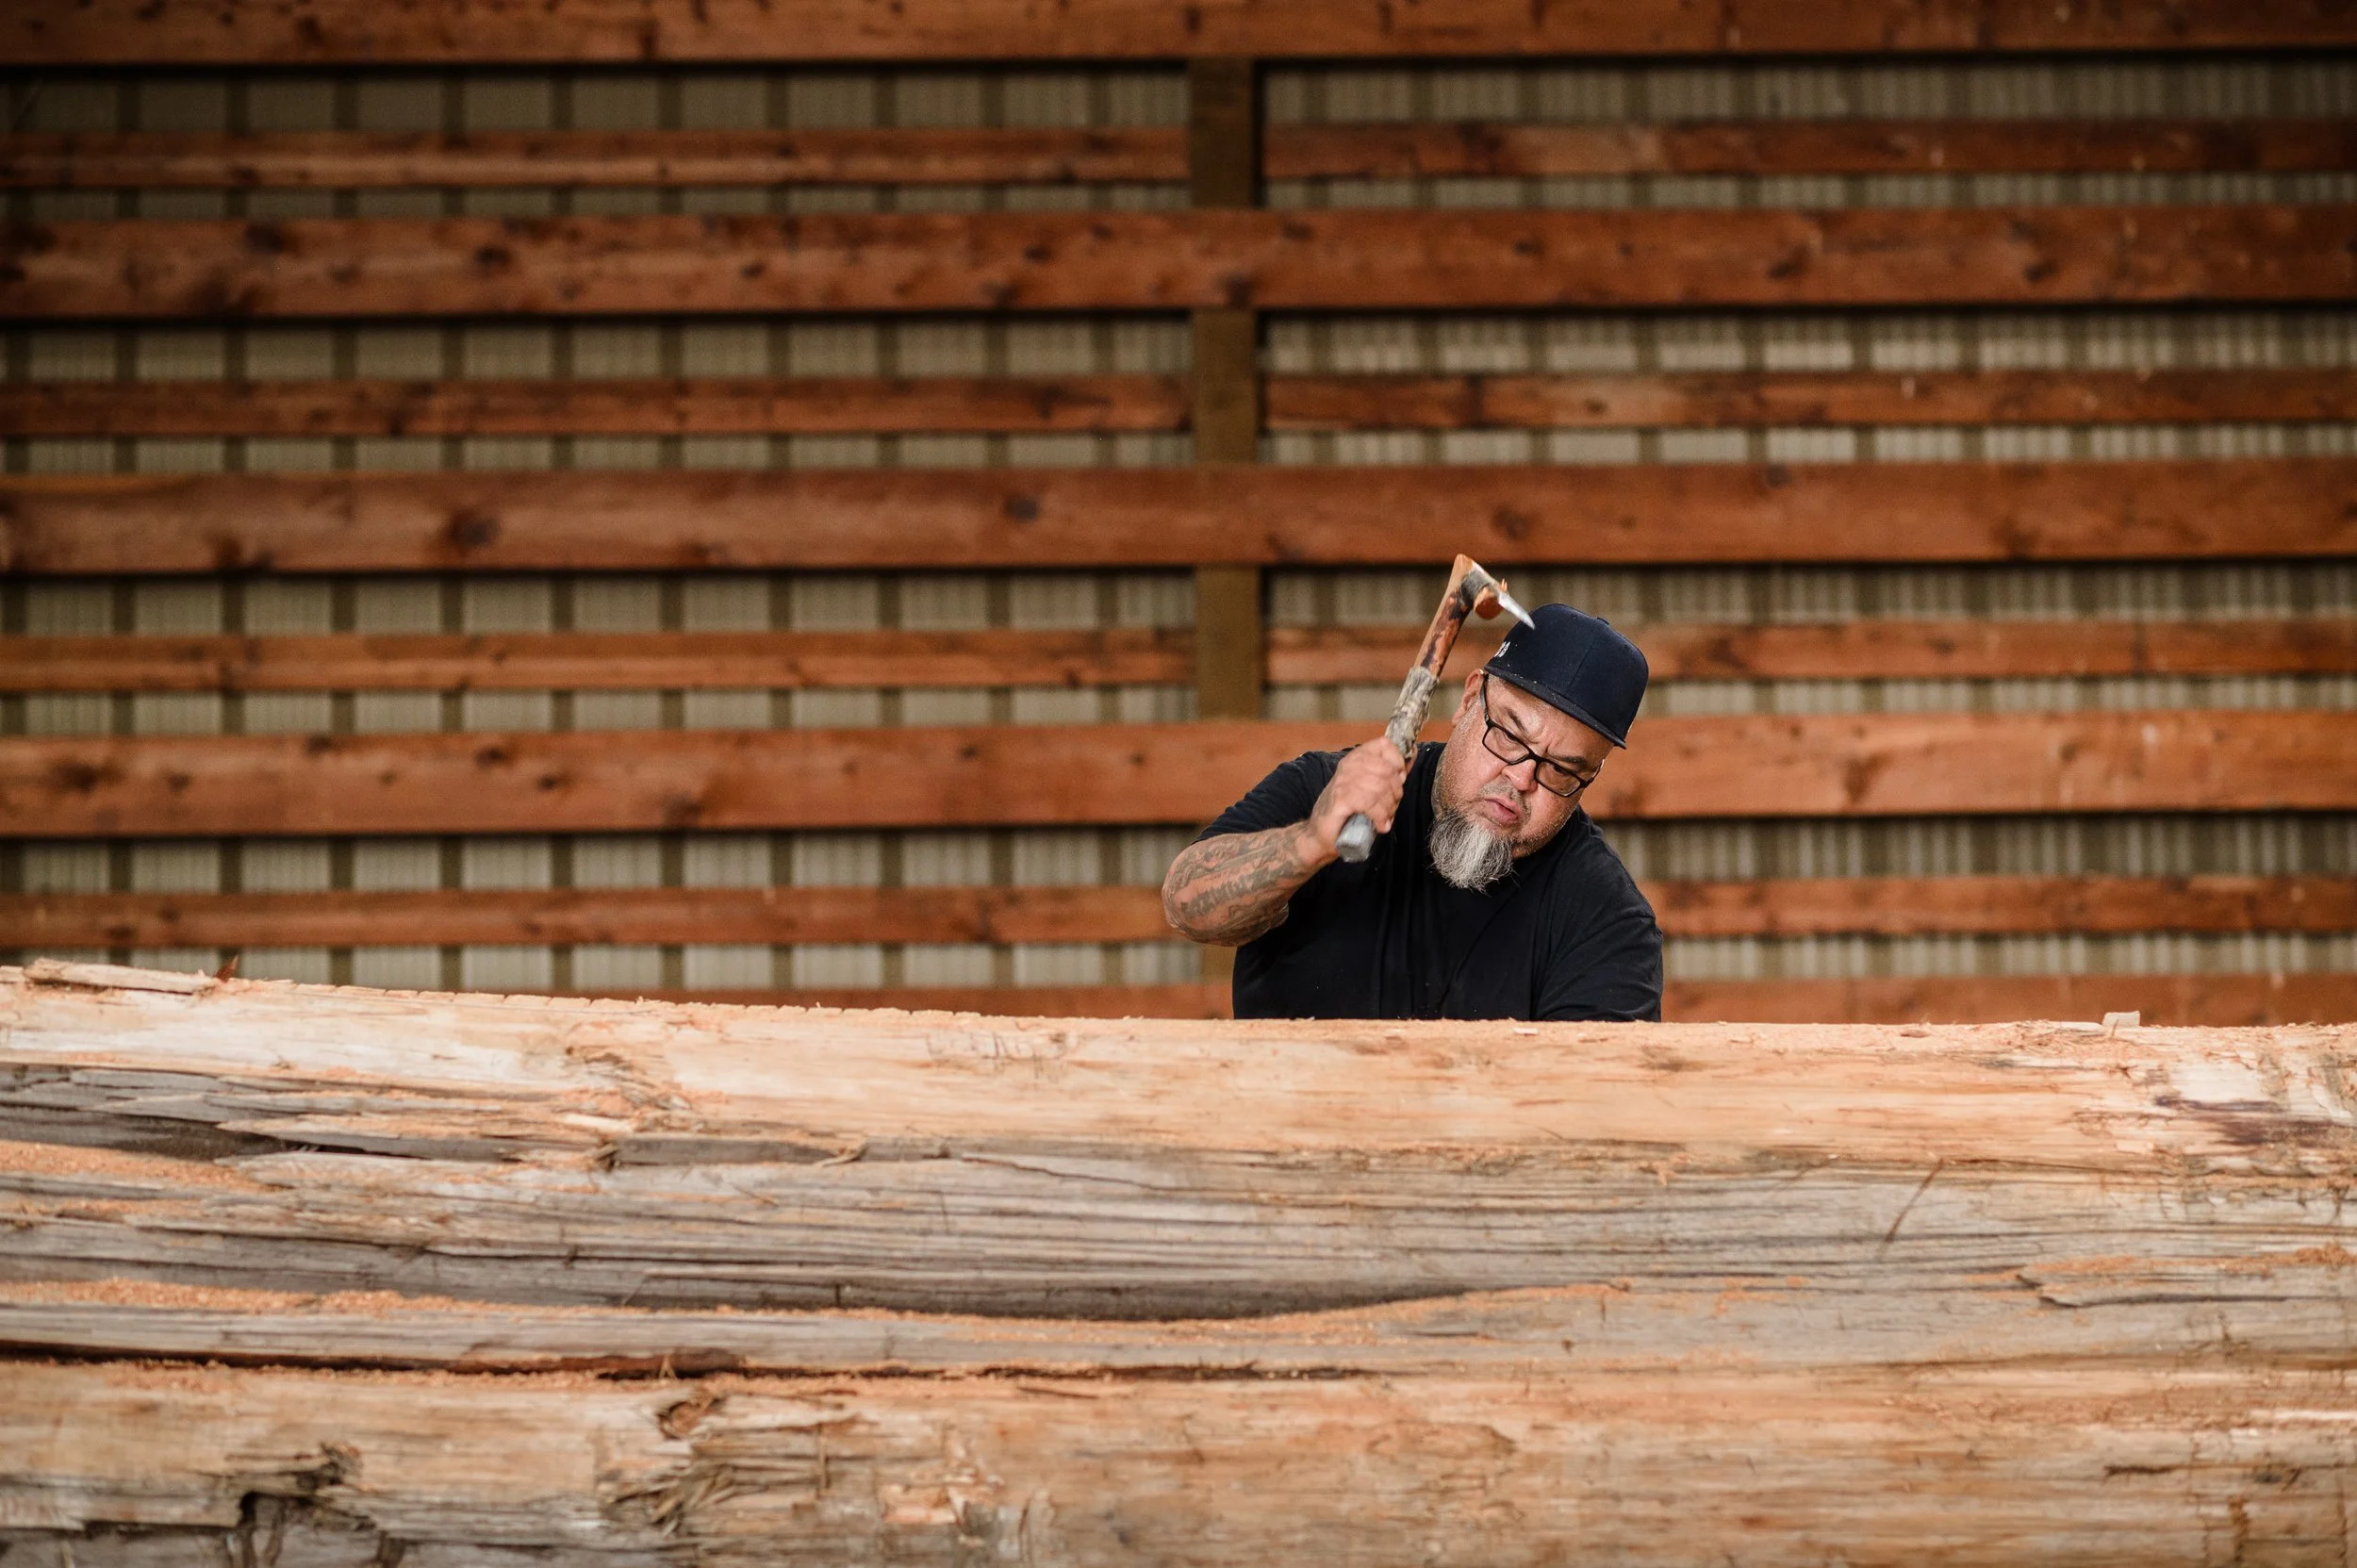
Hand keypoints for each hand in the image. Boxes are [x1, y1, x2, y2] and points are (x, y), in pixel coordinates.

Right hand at [1308, 739, 1409, 856]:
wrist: (1319, 832)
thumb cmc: (1347, 809)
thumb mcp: (1369, 786)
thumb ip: (1390, 771)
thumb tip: (1411, 752)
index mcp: (1356, 758)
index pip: (1384, 744)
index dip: (1398, 761)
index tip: (1399, 779)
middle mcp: (1348, 766)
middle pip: (1387, 770)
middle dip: (1396, 792)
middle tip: (1392, 806)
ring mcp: (1343, 782)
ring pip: (1381, 788)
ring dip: (1389, 808)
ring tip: (1385, 818)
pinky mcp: (1340, 800)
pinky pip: (1370, 804)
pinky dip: (1380, 817)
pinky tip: (1380, 825)